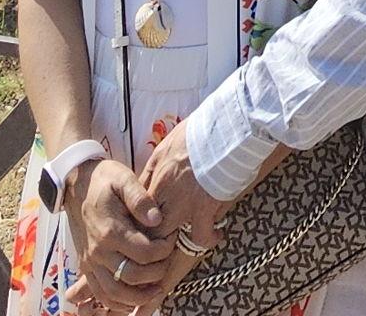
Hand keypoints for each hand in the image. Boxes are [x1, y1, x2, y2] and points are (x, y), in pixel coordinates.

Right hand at [65, 158, 173, 312]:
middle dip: (155, 275)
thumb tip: (157, 219)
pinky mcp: (86, 267)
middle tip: (167, 264)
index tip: (172, 240)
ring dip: (136, 297)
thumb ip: (141, 199)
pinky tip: (132, 299)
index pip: (144, 253)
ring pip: (114, 293)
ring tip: (155, 290)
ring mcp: (90, 262)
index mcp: (111, 230)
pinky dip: (116, 302)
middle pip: (131, 277)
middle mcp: (99, 252)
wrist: (76, 186)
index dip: (163, 250)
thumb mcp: (124, 179)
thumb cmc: (104, 180)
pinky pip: (100, 294)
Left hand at [139, 124, 227, 252]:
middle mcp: (164, 189)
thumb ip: (161, 158)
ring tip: (183, 240)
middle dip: (149, 233)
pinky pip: (200, 236)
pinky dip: (208, 239)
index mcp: (157, 171)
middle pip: (145, 222)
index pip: (137, 201)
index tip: (147, 220)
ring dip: (172, 241)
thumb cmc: (205, 127)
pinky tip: (216, 235)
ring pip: (164, 235)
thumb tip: (158, 168)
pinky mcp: (203, 208)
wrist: (228, 125)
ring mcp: (182, 201)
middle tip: (161, 238)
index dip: (139, 215)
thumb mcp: (172, 138)